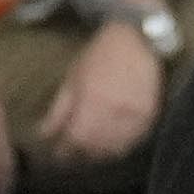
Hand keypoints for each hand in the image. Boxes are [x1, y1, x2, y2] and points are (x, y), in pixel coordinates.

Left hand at [30, 16, 166, 167]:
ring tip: (92, 152)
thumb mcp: (72, 80)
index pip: (74, 140)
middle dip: (81, 155)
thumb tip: (44, 136)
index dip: (64, 151)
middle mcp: (113, 111)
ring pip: (116, 148)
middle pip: (95, 148)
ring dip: (101, 154)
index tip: (58, 154)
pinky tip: (114, 144)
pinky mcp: (150, 113)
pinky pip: (135, 140)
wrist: (136, 37)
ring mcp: (134, 114)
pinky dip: (122, 146)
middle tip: (73, 155)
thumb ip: (58, 111)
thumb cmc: (99, 56)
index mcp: (90, 101)